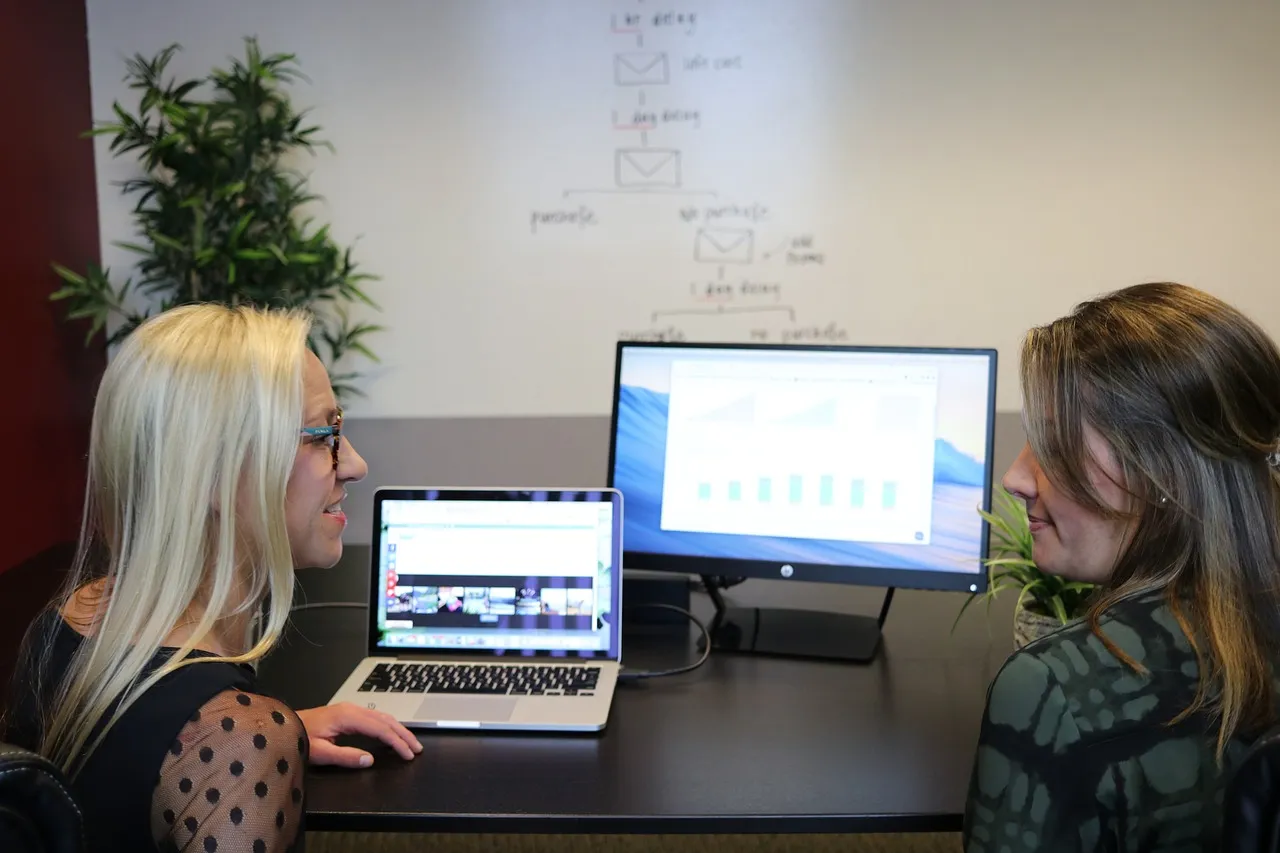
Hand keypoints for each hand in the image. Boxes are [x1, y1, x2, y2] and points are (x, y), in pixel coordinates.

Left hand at [296, 702, 422, 768]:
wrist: (285, 724)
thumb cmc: (299, 738)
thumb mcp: (320, 752)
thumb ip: (345, 756)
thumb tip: (369, 760)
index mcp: (348, 717)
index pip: (381, 729)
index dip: (397, 742)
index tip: (408, 754)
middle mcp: (352, 709)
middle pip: (386, 720)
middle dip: (403, 734)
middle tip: (417, 749)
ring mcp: (351, 709)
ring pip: (382, 717)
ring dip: (398, 729)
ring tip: (410, 742)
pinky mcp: (348, 713)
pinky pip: (375, 717)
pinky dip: (388, 726)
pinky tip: (392, 733)